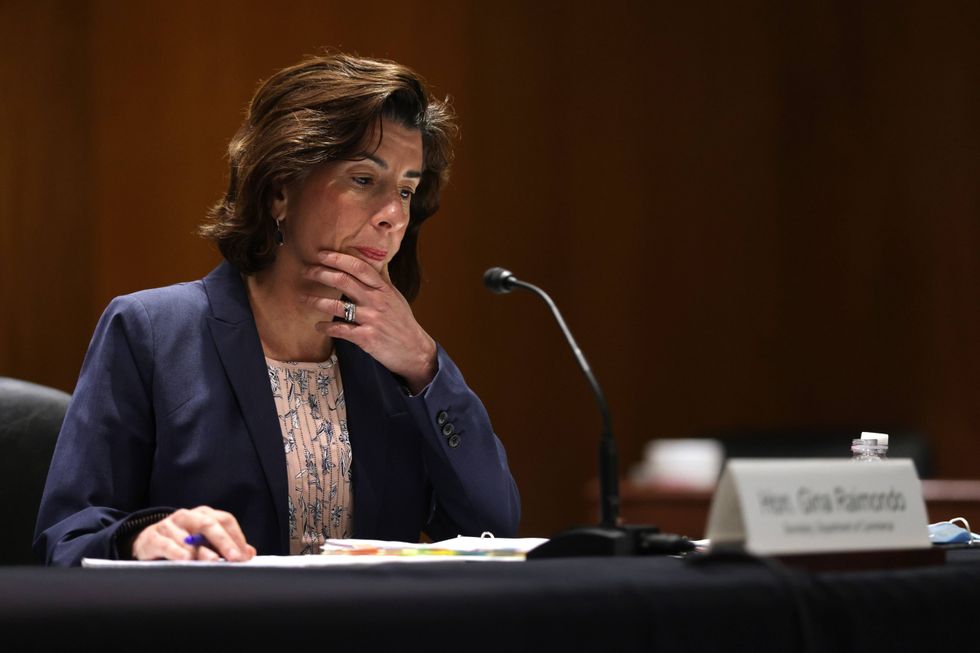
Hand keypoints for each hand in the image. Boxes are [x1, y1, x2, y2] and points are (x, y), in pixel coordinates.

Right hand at [130, 506, 256, 561]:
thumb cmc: (180, 541)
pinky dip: (178, 553)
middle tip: (234, 558)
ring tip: (213, 561)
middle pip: (209, 524)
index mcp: (203, 514)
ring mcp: (169, 525)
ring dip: (202, 550)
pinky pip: (167, 544)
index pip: (225, 520)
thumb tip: (249, 553)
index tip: (244, 555)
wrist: (146, 540)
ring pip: (189, 537)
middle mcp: (188, 516)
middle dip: (224, 541)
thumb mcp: (203, 540)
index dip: (236, 537)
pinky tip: (186, 560)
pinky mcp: (153, 537)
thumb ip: (226, 545)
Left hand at [301, 250, 436, 392]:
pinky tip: (318, 326)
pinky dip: (326, 328)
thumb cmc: (403, 323)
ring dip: (317, 301)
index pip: (359, 267)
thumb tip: (377, 260)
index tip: (321, 254)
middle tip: (306, 271)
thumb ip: (383, 279)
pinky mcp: (366, 338)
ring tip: (303, 298)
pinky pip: (341, 330)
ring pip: (338, 306)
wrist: (415, 350)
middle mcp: (376, 301)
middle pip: (344, 281)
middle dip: (321, 274)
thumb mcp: (396, 297)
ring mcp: (371, 319)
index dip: (338, 259)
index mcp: (383, 289)